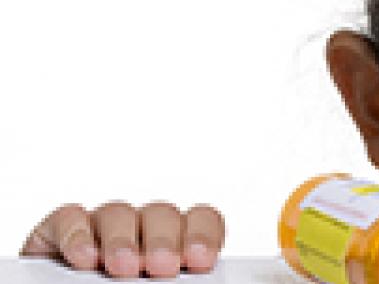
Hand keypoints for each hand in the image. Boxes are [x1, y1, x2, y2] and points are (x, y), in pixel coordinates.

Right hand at [19, 201, 224, 278]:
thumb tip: (175, 281)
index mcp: (174, 241)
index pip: (200, 220)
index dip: (203, 235)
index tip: (201, 260)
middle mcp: (141, 228)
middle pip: (161, 215)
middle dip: (164, 241)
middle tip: (162, 267)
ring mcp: (102, 225)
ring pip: (118, 214)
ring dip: (122, 240)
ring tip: (124, 267)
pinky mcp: (62, 229)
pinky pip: (71, 218)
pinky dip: (78, 236)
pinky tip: (85, 258)